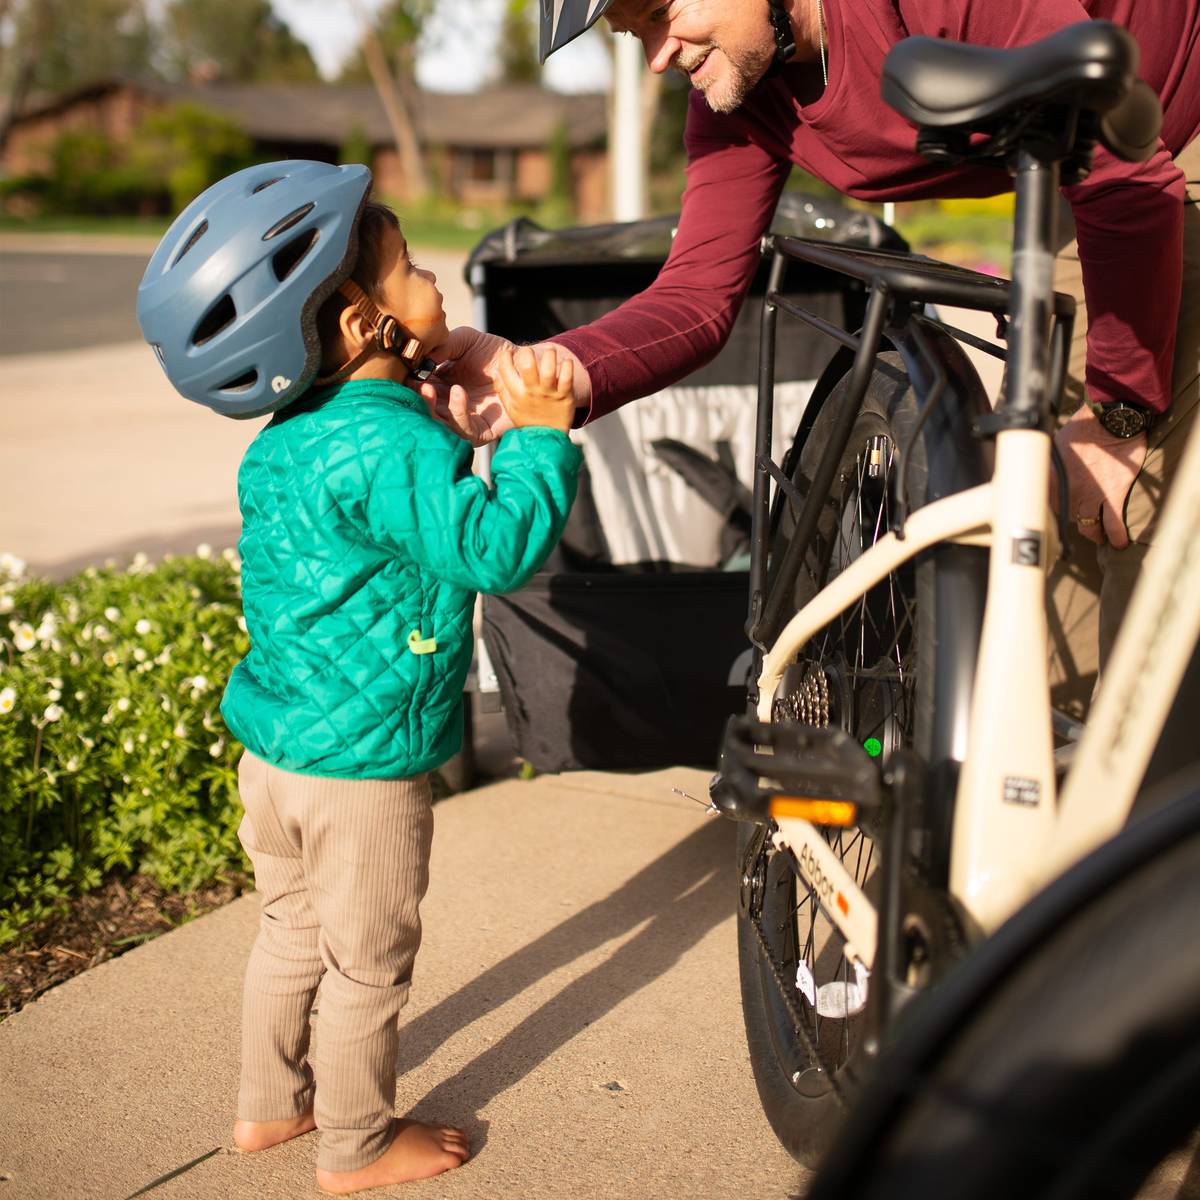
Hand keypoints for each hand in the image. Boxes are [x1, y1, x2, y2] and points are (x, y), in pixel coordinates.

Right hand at [419, 326, 515, 445]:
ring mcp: (464, 420)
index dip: (407, 385)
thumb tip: (419, 358)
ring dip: (430, 408)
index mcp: (439, 387)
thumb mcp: (464, 340)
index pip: (416, 392)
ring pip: (439, 425)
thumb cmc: (492, 351)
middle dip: (415, 399)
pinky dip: (457, 414)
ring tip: (428, 388)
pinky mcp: (482, 431)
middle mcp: (448, 406)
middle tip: (414, 384)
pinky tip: (457, 393)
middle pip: (423, 412)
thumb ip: (443, 345)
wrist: (522, 363)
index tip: (402, 374)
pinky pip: (465, 431)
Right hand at [496, 345, 575, 432]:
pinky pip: (567, 379)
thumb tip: (495, 374)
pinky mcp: (565, 396)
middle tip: (529, 351)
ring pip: (548, 370)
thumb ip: (503, 391)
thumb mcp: (511, 409)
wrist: (548, 438)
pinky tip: (566, 361)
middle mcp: (532, 392)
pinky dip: (568, 367)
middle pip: (528, 366)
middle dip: (527, 353)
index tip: (509, 353)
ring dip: (549, 356)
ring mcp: (549, 394)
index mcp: (517, 394)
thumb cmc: (528, 420)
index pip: (506, 370)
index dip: (505, 357)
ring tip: (550, 350)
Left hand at [1051, 404, 1147, 548]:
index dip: (1046, 516)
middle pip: (1065, 519)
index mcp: (1051, 479)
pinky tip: (1120, 543)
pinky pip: (1113, 523)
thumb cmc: (1082, 429)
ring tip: (1098, 536)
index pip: (1042, 506)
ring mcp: (1091, 495)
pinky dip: (1117, 536)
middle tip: (1077, 525)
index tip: (1048, 522)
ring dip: (1093, 534)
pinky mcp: (1113, 494)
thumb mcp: (1055, 448)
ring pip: (1088, 527)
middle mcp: (1068, 491)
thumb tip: (1035, 474)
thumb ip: (1048, 466)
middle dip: (1070, 523)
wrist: (1111, 419)